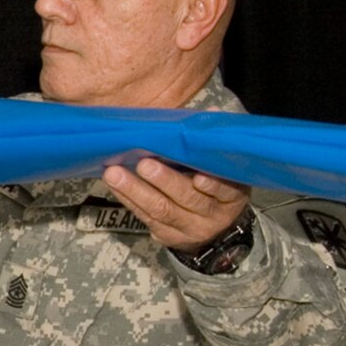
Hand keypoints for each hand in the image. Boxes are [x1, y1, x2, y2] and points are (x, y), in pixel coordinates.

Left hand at [101, 156, 250, 251]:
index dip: (213, 184)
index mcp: (232, 194)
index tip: (199, 176)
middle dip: (165, 182)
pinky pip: (146, 217)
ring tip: (115, 174)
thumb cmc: (214, 185)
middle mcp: (213, 214)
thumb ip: (213, 141)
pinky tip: (114, 185)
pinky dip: (128, 199)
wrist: (214, 228)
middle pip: (188, 199)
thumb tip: (210, 111)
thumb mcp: (222, 166)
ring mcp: (189, 228)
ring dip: (135, 191)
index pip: (225, 190)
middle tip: (144, 165)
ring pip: (161, 210)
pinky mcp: (167, 235)